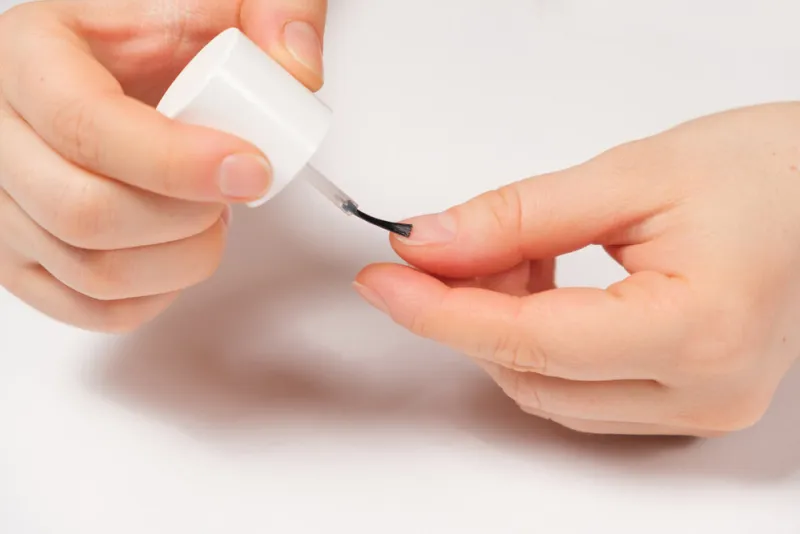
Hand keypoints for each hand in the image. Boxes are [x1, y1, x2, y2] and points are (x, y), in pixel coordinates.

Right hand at [0, 0, 326, 330]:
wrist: (122, 73)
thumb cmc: (153, 41)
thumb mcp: (215, 2)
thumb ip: (273, 11)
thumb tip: (297, 68)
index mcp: (30, 57)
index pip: (85, 126)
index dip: (177, 162)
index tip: (250, 168)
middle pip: (83, 212)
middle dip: (187, 219)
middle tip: (235, 191)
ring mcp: (5, 207)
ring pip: (92, 271)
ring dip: (181, 257)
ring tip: (209, 212)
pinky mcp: (26, 259)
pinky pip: (93, 308)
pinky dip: (158, 293)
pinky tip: (180, 248)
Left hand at [356, 103, 799, 436]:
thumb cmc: (770, 169)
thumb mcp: (631, 175)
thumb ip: (520, 216)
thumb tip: (432, 244)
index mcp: (697, 330)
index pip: (528, 340)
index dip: (441, 311)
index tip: (388, 280)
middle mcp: (702, 391)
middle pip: (530, 375)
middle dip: (471, 311)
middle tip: (450, 245)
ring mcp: (698, 407)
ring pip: (548, 391)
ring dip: (504, 325)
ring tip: (515, 251)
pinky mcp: (688, 401)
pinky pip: (579, 390)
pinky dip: (538, 341)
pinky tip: (541, 284)